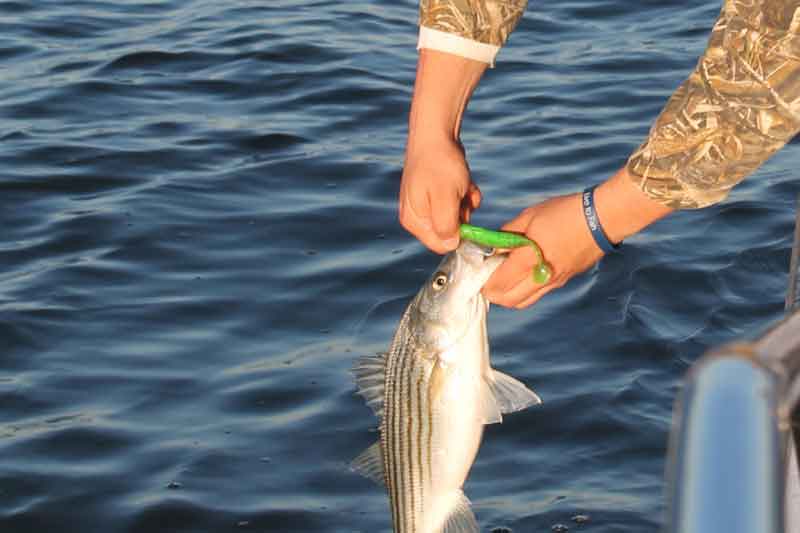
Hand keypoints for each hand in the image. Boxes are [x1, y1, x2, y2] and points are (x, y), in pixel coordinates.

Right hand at [397, 49, 486, 253]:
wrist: (436, 131)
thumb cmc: (439, 164)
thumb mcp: (446, 198)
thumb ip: (447, 226)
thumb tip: (451, 245)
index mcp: (413, 220)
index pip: (441, 245)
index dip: (459, 235)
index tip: (466, 214)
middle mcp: (417, 215)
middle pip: (450, 231)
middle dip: (463, 215)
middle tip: (464, 195)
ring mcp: (426, 203)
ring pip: (457, 216)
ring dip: (466, 202)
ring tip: (464, 184)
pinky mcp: (436, 193)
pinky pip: (456, 202)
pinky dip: (465, 193)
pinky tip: (465, 181)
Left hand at [483, 166, 674, 308]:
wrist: (601, 219)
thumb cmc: (564, 212)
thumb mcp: (530, 216)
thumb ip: (507, 234)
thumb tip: (492, 246)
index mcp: (529, 258)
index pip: (497, 283)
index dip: (483, 279)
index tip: (478, 269)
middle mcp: (541, 276)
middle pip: (506, 300)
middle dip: (491, 292)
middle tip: (486, 277)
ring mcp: (553, 282)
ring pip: (521, 302)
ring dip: (506, 296)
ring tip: (501, 279)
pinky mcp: (563, 282)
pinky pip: (536, 295)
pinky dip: (522, 292)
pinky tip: (520, 276)